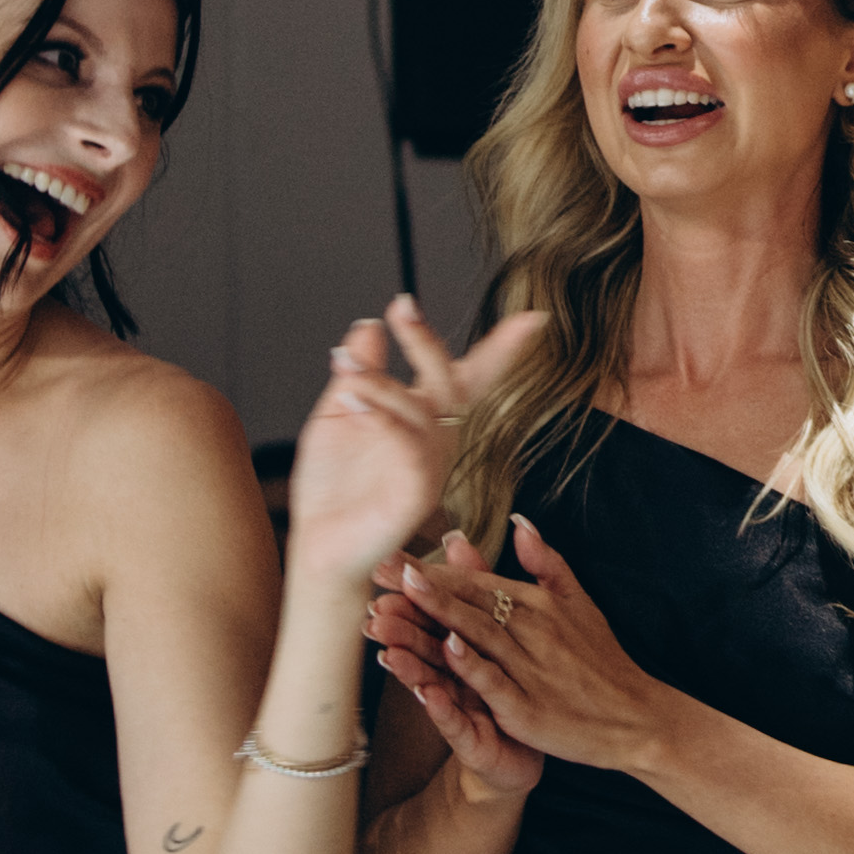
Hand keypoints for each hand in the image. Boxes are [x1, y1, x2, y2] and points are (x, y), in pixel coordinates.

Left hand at [287, 300, 543, 597]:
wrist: (319, 547)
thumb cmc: (333, 488)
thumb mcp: (338, 415)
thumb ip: (357, 373)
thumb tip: (368, 326)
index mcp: (423, 418)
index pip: (468, 375)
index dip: (503, 349)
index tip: (533, 319)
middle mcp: (437, 440)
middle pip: (452, 382)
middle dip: (429, 342)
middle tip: (402, 307)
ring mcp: (432, 467)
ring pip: (425, 410)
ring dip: (383, 382)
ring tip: (345, 366)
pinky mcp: (418, 494)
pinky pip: (410, 446)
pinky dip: (383, 415)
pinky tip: (355, 398)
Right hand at [367, 578, 545, 805]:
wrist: (530, 748)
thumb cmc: (507, 687)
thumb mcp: (499, 630)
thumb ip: (479, 585)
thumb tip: (456, 540)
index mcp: (459, 643)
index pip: (433, 611)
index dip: (413, 592)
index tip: (386, 569)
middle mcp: (451, 673)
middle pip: (424, 644)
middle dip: (399, 627)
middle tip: (374, 609)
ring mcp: (458, 706)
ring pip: (429, 681)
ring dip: (407, 665)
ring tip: (387, 651)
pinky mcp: (470, 738)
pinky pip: (454, 721)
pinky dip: (440, 706)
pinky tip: (427, 692)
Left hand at [393, 518, 675, 784]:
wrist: (636, 716)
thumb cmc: (602, 660)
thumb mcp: (579, 602)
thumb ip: (546, 562)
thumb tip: (519, 520)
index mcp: (538, 604)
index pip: (476, 582)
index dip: (433, 570)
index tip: (391, 557)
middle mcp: (532, 630)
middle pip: (468, 603)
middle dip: (420, 587)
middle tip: (377, 569)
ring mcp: (530, 668)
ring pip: (474, 636)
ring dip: (433, 618)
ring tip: (397, 599)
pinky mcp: (528, 707)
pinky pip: (494, 680)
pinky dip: (470, 664)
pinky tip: (444, 648)